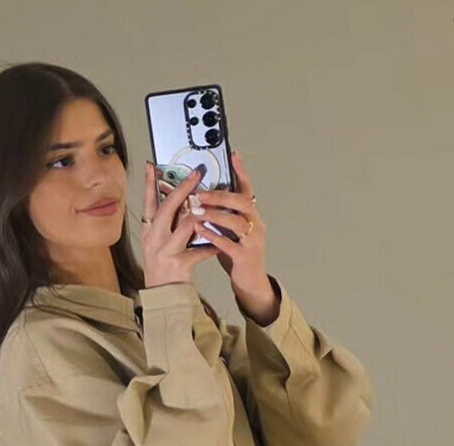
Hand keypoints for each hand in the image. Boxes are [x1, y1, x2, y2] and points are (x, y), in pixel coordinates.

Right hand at [141, 161, 220, 288]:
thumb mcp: (159, 244)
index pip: (148, 203)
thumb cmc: (164, 268)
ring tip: (212, 205)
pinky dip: (211, 246)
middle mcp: (154, 239)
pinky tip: (219, 243)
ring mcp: (165, 251)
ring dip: (202, 214)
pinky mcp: (178, 264)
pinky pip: (199, 250)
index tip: (154, 166)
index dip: (150, 184)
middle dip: (183, 189)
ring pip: (185, 225)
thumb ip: (167, 224)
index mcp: (149, 232)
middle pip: (168, 207)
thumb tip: (180, 202)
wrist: (163, 296)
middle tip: (196, 174)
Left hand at [189, 151, 269, 296]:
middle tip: (201, 193)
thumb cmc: (239, 255)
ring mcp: (252, 241)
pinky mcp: (245, 257)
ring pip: (236, 222)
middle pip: (242, 202)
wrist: (252, 283)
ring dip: (215, 214)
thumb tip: (201, 199)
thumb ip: (222, 216)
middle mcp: (256, 225)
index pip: (248, 189)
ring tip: (197, 211)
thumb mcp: (232, 231)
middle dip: (220, 195)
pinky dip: (213, 236)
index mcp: (252, 216)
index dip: (241, 172)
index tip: (234, 155)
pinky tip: (200, 230)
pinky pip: (229, 244)